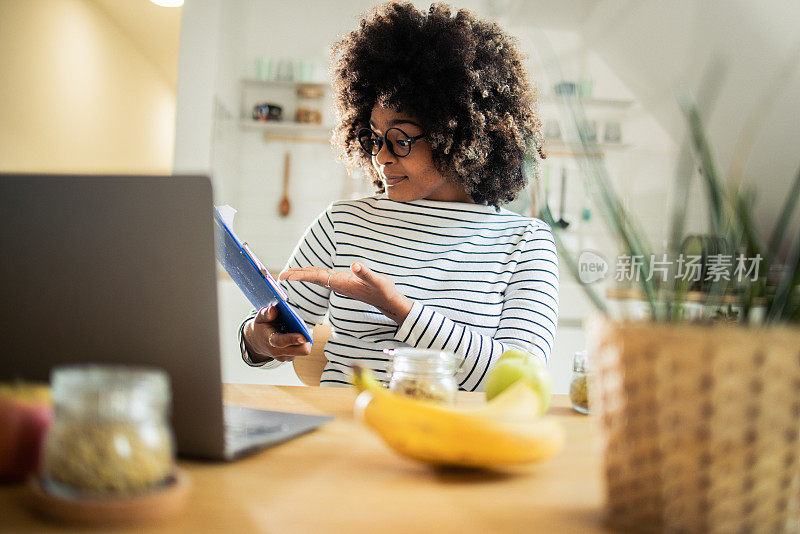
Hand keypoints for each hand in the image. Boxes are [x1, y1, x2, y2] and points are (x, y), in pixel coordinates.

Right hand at [242, 306, 310, 362]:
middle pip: (300, 350)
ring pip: (303, 350)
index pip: (281, 342)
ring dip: (305, 340)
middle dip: (307, 340)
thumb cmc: (262, 327)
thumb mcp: (260, 318)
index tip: (303, 337)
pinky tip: (296, 334)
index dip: (293, 339)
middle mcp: (278, 352)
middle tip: (306, 327)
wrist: (257, 342)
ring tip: (298, 329)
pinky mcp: (291, 357)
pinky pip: (302, 350)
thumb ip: (266, 314)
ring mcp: (285, 356)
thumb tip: (273, 309)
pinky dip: (302, 343)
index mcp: (269, 341)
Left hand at [279, 262, 412, 323]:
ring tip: (290, 273)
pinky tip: (310, 272)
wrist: (388, 301)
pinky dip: (314, 274)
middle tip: (280, 276)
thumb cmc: (383, 291)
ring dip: (303, 274)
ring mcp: (340, 283)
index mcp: (341, 282)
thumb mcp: (377, 280)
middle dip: (297, 276)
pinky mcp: (344, 282)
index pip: (316, 277)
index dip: (301, 275)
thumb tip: (355, 265)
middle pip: (313, 277)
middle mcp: (337, 283)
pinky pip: (324, 277)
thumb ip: (366, 273)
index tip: (287, 276)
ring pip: (317, 277)